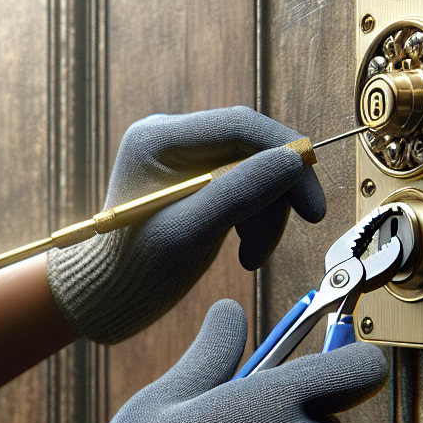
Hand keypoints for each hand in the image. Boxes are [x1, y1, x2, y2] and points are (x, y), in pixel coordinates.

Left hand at [46, 106, 325, 342]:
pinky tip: (243, 251)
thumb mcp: (191, 233)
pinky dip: (254, 220)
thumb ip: (239, 193)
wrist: (110, 296)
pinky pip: (245, 187)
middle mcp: (171, 136)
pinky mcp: (197, 178)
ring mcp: (184, 156)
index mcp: (157, 137)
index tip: (312, 206)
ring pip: (255, 171)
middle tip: (271, 244)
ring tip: (249, 258)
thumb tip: (294, 160)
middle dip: (272, 198)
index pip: (241, 126)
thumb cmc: (138, 269)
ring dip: (264, 216)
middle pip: (252, 148)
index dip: (287, 158)